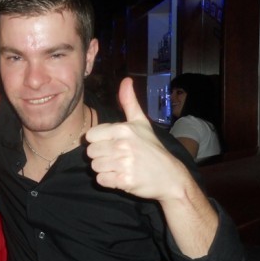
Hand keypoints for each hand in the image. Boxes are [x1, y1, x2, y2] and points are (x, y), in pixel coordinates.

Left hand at [86, 77, 189, 200]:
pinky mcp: (124, 180)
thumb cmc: (152, 149)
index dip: (98, 141)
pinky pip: (101, 180)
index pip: (90, 136)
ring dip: (104, 169)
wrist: (169, 177)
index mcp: (123, 129)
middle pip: (90, 152)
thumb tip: (126, 80)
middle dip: (101, 156)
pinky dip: (108, 180)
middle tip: (117, 157)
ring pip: (94, 166)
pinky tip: (121, 176)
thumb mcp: (141, 123)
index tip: (111, 144)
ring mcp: (123, 163)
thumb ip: (129, 102)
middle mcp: (122, 145)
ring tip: (120, 166)